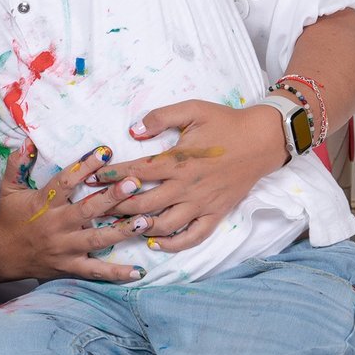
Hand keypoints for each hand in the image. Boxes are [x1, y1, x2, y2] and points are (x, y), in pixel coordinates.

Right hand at [0, 142, 141, 282]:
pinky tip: (139, 271)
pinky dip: (117, 273)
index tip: (105, 152)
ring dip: (122, 231)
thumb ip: (17, 164)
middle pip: (87, 210)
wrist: (0, 254)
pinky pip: (95, 271)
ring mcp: (65, 248)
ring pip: (97, 240)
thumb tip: (28, 141)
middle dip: (112, 197)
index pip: (65, 182)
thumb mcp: (8, 188)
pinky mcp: (69, 266)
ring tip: (145, 221)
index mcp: (44, 204)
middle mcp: (56, 225)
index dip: (85, 166)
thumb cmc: (9, 218)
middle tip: (134, 183)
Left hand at [95, 101, 287, 251]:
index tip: (91, 179)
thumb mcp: (192, 109)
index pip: (136, 172)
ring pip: (164, 225)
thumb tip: (132, 130)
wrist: (263, 140)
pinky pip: (192, 237)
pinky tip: (154, 242)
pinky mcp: (216, 214)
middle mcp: (187, 187)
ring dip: (138, 227)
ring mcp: (201, 204)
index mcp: (178, 161)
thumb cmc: (225, 122)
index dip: (110, 177)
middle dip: (115, 207)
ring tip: (117, 226)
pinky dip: (172, 244)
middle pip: (143, 204)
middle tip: (95, 209)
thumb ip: (160, 117)